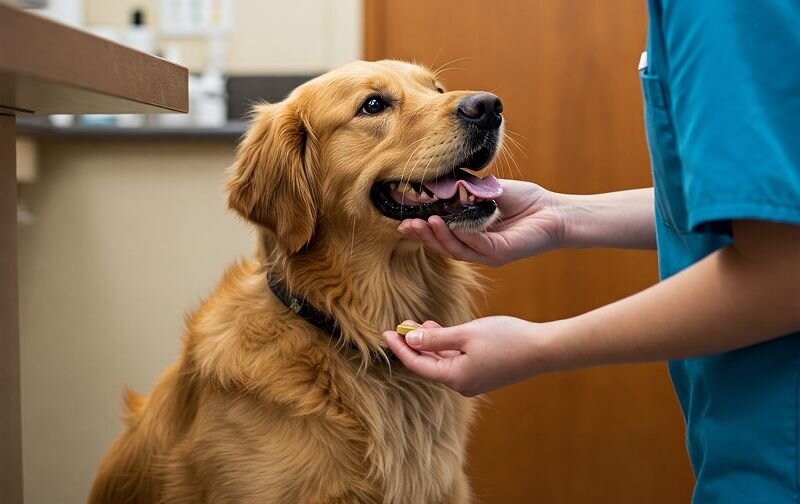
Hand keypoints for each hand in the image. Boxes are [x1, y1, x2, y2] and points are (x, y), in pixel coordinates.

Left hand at [384, 316, 556, 395]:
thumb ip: (436, 338)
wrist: (542, 350)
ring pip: (442, 362)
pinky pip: (456, 361)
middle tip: (400, 325)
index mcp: (455, 377)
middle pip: (428, 365)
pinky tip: (442, 331)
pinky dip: (445, 347)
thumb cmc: (506, 339)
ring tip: (419, 324)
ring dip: (430, 344)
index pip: (417, 364)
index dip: (399, 348)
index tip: (385, 333)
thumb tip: (409, 340)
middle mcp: (461, 384)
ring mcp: (473, 381)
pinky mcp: (483, 374)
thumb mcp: (466, 333)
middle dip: (413, 345)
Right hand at [397, 180, 566, 266]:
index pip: (440, 235)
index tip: (403, 220)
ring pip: (456, 249)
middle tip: (406, 225)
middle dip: (423, 236)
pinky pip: (476, 245)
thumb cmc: (524, 200)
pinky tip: (451, 223)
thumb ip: (465, 189)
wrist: (554, 210)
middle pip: (443, 246)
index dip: (421, 230)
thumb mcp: (487, 190)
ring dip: (438, 237)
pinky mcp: (500, 253)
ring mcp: (487, 253)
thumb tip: (439, 179)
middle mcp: (476, 248)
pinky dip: (462, 234)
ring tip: (424, 223)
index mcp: (470, 235)